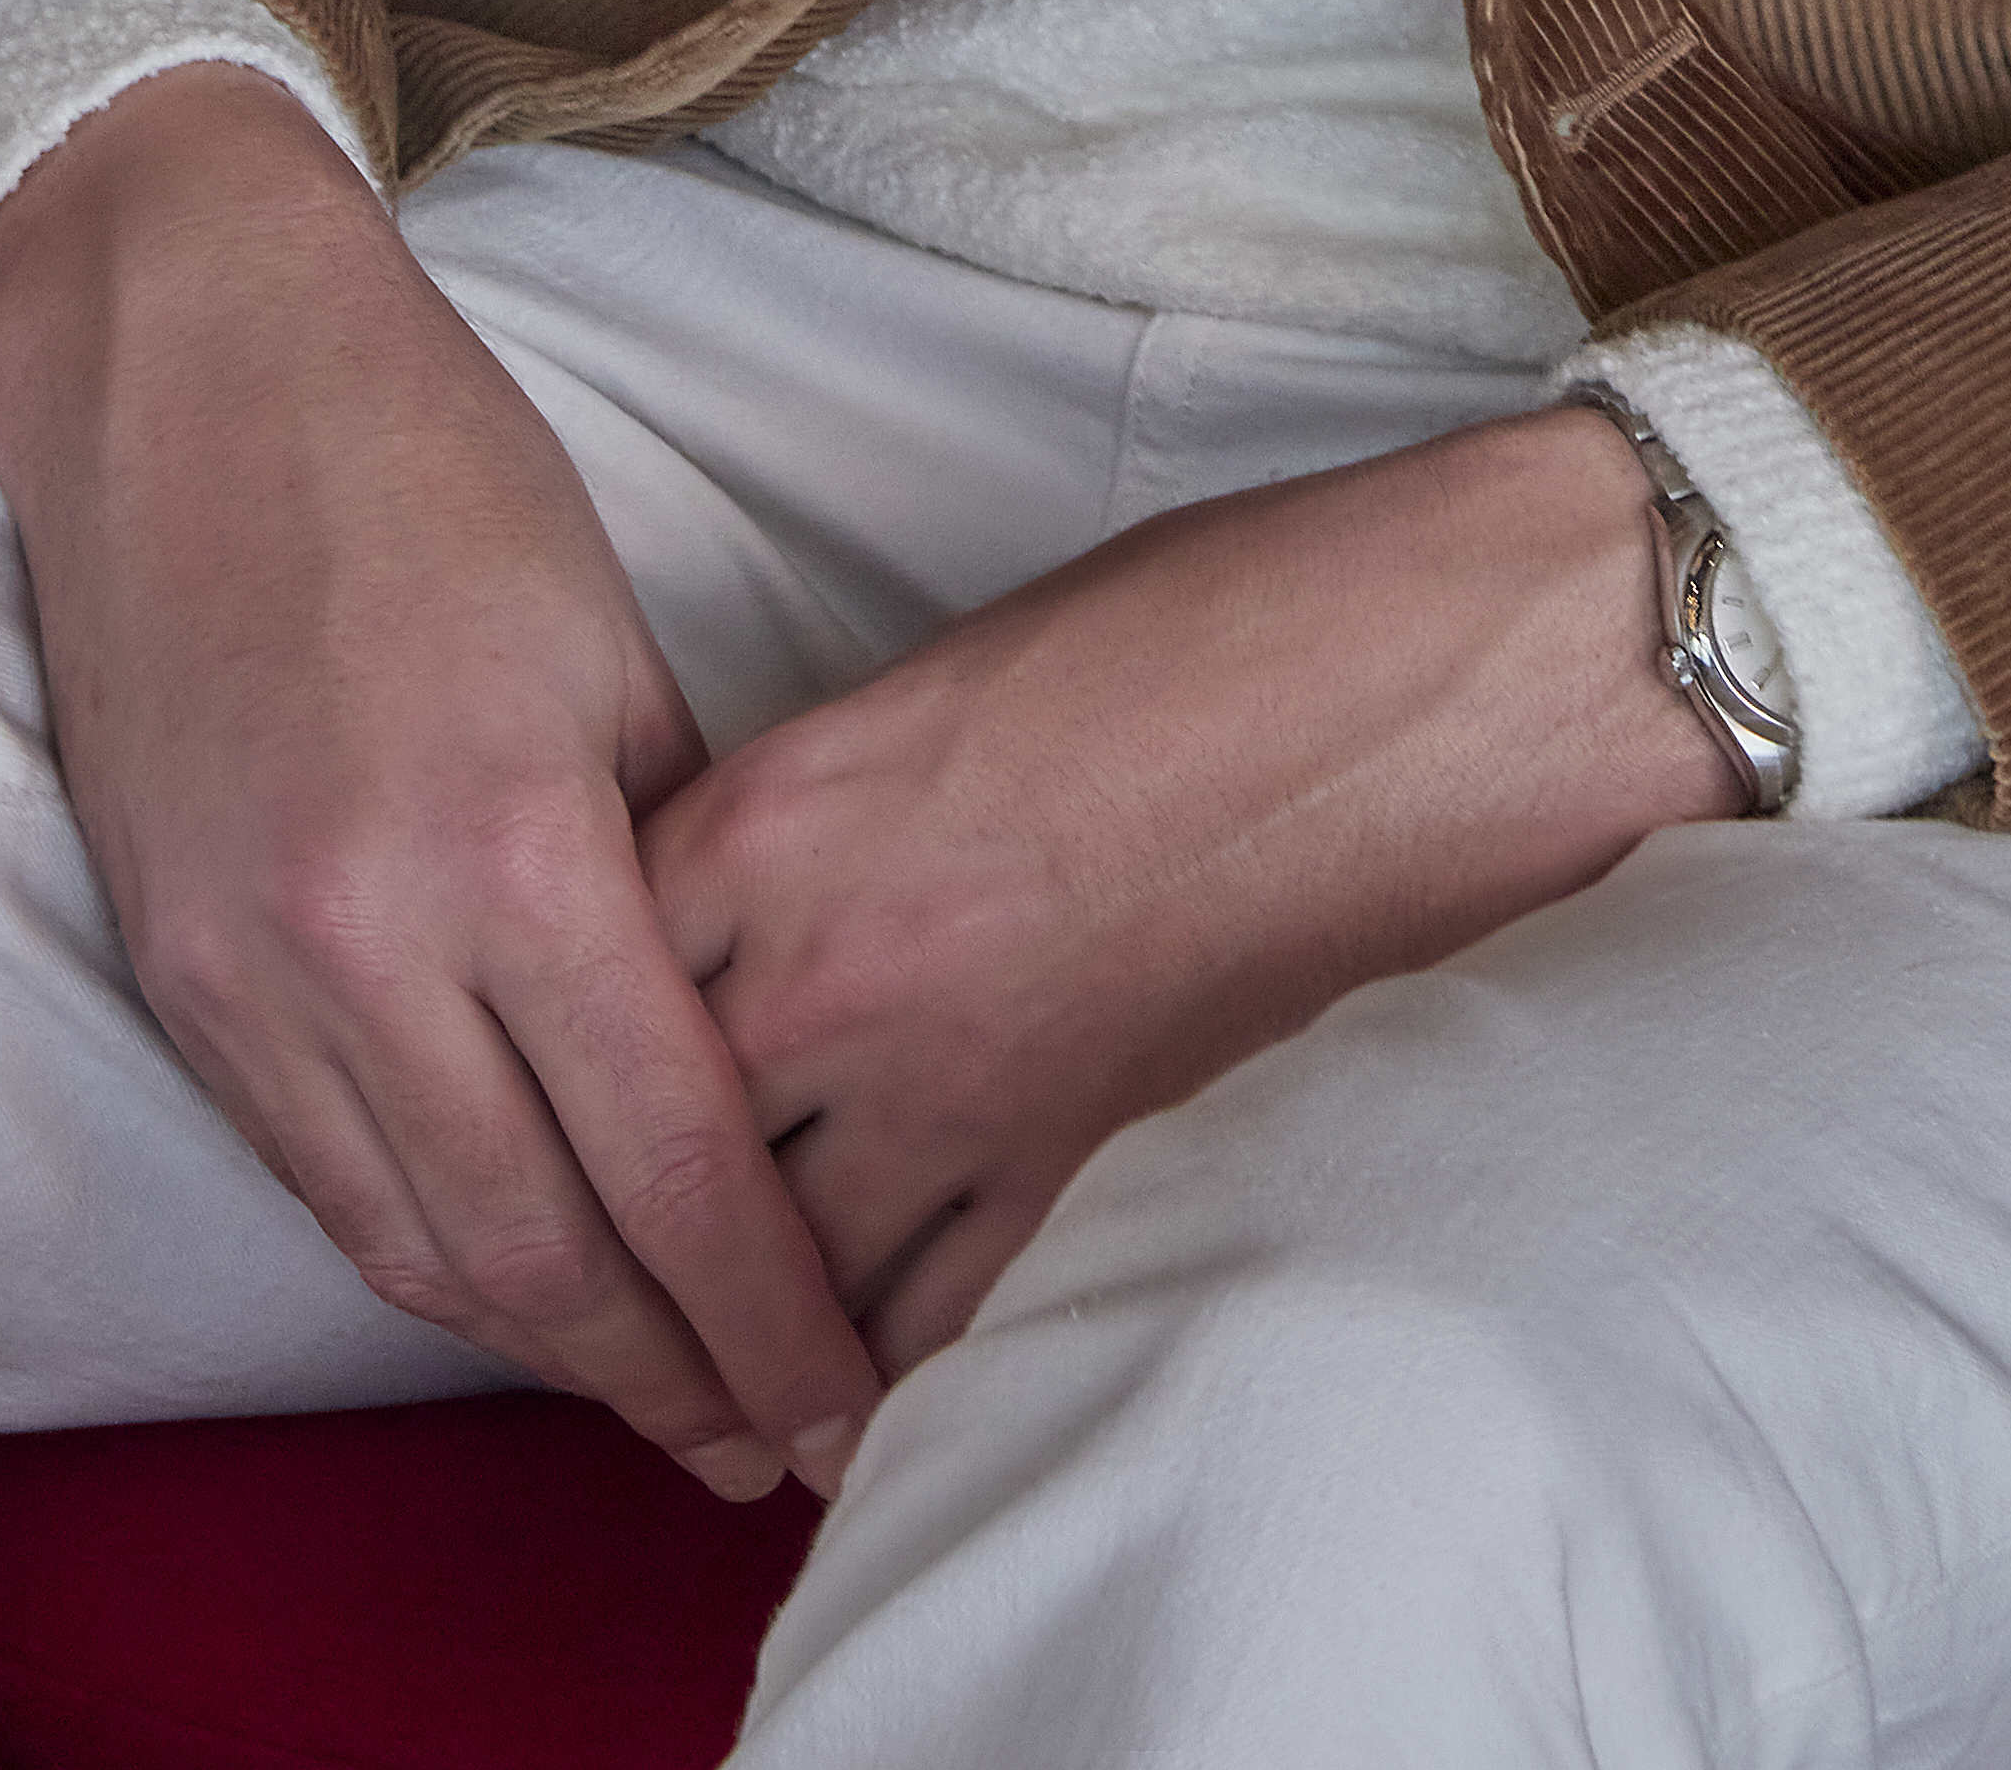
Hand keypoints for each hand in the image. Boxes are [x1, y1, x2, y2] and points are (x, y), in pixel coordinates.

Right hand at [0, 66, 882, 1500]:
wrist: (187, 359)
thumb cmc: (430, 465)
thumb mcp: (609, 647)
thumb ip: (676, 866)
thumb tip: (744, 1036)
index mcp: (510, 846)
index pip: (672, 1157)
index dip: (771, 1309)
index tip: (854, 1398)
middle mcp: (360, 940)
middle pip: (542, 1254)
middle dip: (675, 1377)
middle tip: (779, 1445)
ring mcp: (243, 968)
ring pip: (415, 1247)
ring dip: (549, 1347)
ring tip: (667, 1398)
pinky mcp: (169, 965)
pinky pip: (314, 1173)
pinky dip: (425, 1254)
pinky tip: (514, 1281)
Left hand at [637, 394, 1738, 1376]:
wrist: (1435, 673)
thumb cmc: (1221, 628)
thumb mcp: (955, 679)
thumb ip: (826, 816)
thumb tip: (768, 911)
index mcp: (786, 816)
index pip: (591, 975)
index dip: (575, 1038)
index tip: (579, 1080)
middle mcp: (835, 972)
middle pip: (654, 1146)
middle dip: (636, 1206)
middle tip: (629, 1251)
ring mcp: (958, 1095)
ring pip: (771, 1277)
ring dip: (749, 1314)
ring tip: (736, 1347)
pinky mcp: (1086, 1182)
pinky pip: (931, 1339)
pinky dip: (887, 1375)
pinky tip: (875, 1382)